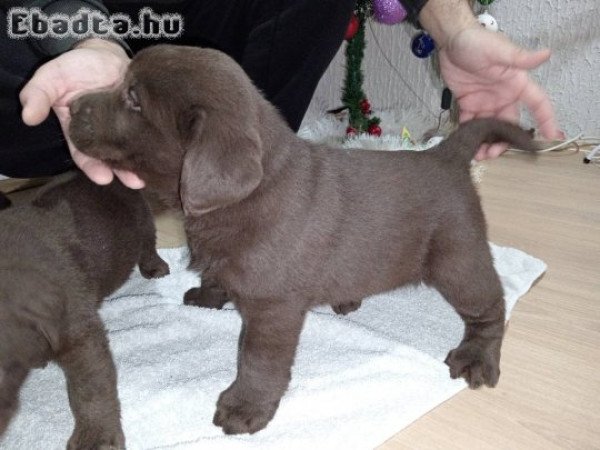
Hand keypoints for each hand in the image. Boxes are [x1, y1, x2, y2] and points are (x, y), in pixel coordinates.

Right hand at [19, 39, 144, 187]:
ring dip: (140, 164)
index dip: (93, 168)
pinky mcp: (143, 117)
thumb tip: (28, 116)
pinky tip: (162, 153)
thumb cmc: (75, 67)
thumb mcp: (51, 78)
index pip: (85, 155)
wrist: (103, 53)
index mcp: (80, 131)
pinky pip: (148, 133)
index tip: (103, 178)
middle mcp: (104, 133)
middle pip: (113, 158)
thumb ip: (38, 95)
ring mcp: (125, 126)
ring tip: (149, 175)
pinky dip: (154, 144)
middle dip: (122, 172)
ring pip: (132, 149)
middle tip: (134, 182)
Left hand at [438, 26, 563, 159]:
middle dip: (504, 141)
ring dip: (485, 142)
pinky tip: (465, 144)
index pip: (537, 103)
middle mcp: (503, 95)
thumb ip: (520, 58)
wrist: (451, 40)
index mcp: (516, 84)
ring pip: (489, 127)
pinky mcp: (468, 103)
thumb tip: (546, 54)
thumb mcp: (500, 51)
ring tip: (478, 155)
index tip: (549, 137)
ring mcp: (485, 101)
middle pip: (509, 123)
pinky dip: (468, 134)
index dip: (546, 119)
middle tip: (493, 154)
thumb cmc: (478, 42)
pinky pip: (470, 122)